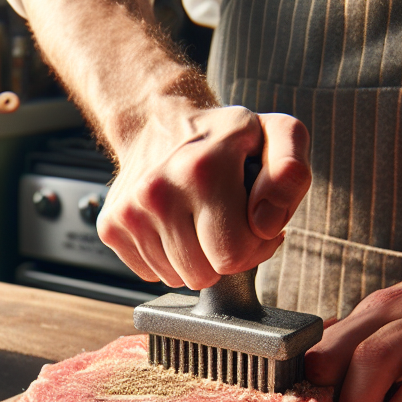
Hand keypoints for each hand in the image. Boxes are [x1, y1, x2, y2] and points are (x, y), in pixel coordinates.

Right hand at [97, 104, 311, 289]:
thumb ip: (291, 174)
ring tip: (198, 219)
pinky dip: (167, 257)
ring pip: (177, 280)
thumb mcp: (276, 135)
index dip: (254, 246)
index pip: (234, 255)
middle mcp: (157, 191)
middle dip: (223, 256)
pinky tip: (173, 225)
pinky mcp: (111, 227)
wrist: (157, 121)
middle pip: (204, 276)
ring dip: (195, 258)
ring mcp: (129, 212)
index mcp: (202, 170)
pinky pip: (151, 274)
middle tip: (225, 221)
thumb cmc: (222, 136)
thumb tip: (268, 225)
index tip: (253, 220)